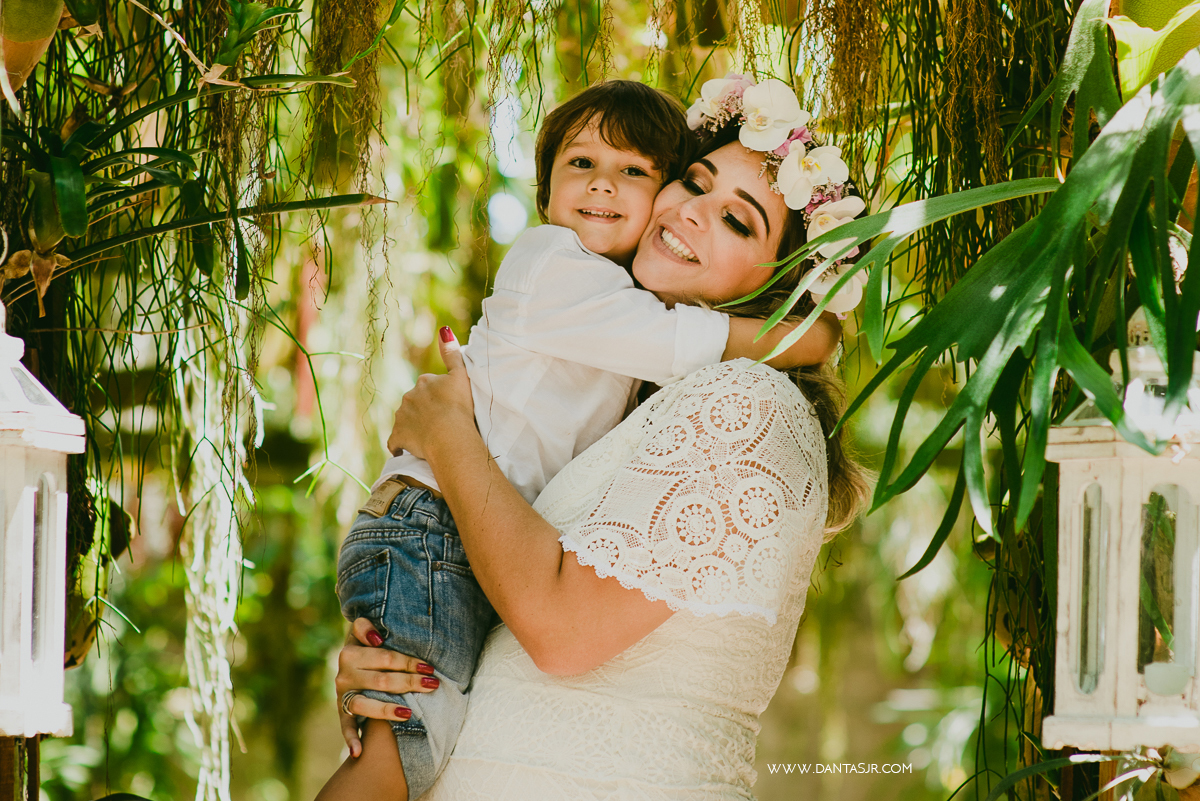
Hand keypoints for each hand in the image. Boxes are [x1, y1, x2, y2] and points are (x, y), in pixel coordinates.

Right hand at [335, 618, 439, 757]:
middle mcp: (344, 674)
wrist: (349, 659)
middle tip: (432, 685)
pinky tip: (359, 752)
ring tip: (408, 714)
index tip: (429, 667)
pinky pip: (345, 727)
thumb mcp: (363, 631)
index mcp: (350, 653)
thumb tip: (377, 638)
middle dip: (409, 683)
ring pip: (364, 704)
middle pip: (381, 681)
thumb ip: (365, 627)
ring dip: (385, 710)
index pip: (385, 658)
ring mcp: (342, 695)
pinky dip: (350, 739)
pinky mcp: (341, 711)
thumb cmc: (366, 644)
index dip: (408, 662)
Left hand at [387, 326, 474, 458]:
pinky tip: (408, 451)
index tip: (448, 407)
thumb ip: (453, 354)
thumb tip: (443, 329)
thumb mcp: (461, 376)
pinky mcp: (398, 436)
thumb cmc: (459, 406)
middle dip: (424, 411)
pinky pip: (396, 441)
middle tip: (441, 423)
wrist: (450, 436)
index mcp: (424, 382)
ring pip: (406, 421)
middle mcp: (409, 396)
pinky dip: (401, 445)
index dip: (439, 397)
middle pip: (415, 403)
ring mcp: (402, 417)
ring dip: (414, 427)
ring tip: (430, 438)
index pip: (429, 387)